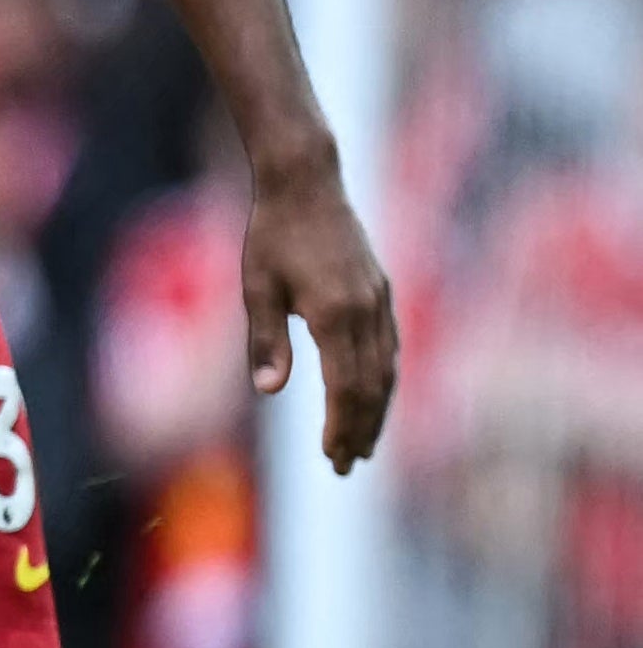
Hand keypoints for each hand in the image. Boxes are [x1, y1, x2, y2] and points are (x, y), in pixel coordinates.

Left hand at [247, 147, 395, 470]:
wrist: (305, 182)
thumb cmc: (271, 234)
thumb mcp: (256, 288)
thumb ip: (265, 341)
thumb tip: (269, 392)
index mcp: (335, 314)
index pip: (346, 388)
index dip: (342, 427)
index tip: (333, 458)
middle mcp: (366, 310)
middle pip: (373, 386)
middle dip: (361, 430)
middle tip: (345, 465)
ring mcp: (380, 300)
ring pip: (387, 369)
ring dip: (377, 410)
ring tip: (361, 443)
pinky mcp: (381, 290)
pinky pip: (389, 346)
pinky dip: (383, 379)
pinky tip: (373, 396)